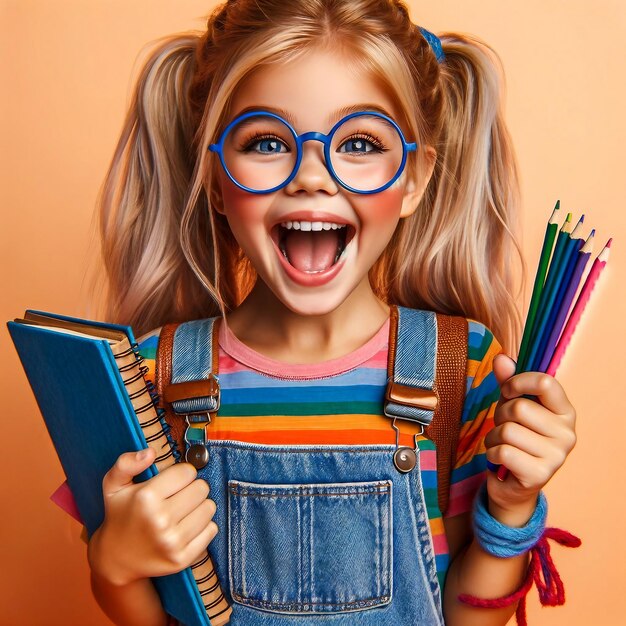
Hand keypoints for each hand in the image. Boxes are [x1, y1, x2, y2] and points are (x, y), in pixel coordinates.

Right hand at [87, 447, 218, 585]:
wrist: (116, 559)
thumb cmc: (120, 515)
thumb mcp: (113, 485)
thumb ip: (126, 463)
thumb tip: (151, 452)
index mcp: (146, 498)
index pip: (188, 472)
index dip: (182, 474)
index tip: (173, 482)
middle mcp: (160, 520)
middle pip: (202, 488)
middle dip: (192, 489)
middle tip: (178, 497)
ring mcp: (172, 542)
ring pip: (209, 508)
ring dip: (199, 507)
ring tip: (183, 511)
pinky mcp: (182, 558)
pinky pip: (212, 530)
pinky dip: (204, 526)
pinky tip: (186, 527)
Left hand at [484, 354, 576, 525]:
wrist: (512, 482)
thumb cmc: (516, 437)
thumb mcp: (511, 406)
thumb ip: (508, 382)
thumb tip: (501, 357)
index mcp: (565, 412)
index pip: (545, 382)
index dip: (518, 382)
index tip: (508, 391)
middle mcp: (567, 434)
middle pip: (519, 407)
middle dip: (500, 414)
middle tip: (504, 426)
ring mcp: (557, 457)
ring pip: (508, 430)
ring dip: (494, 436)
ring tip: (502, 444)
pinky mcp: (540, 475)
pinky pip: (503, 451)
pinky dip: (492, 453)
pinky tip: (500, 459)